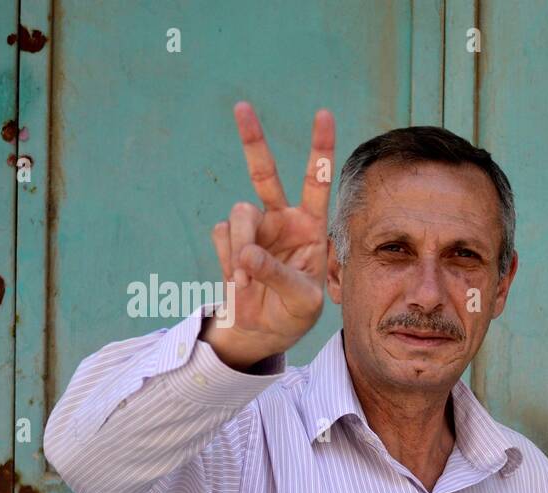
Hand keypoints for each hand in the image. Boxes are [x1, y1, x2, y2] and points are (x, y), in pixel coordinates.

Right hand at [202, 102, 334, 369]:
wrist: (264, 330)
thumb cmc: (296, 313)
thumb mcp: (302, 300)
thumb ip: (277, 274)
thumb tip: (245, 252)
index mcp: (312, 226)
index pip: (318, 183)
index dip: (321, 150)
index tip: (324, 115)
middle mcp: (282, 219)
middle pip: (264, 173)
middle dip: (253, 140)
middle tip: (242, 106)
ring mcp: (254, 228)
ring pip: (239, 215)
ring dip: (242, 246)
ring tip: (248, 281)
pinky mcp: (230, 240)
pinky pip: (223, 238)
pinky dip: (229, 263)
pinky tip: (240, 282)